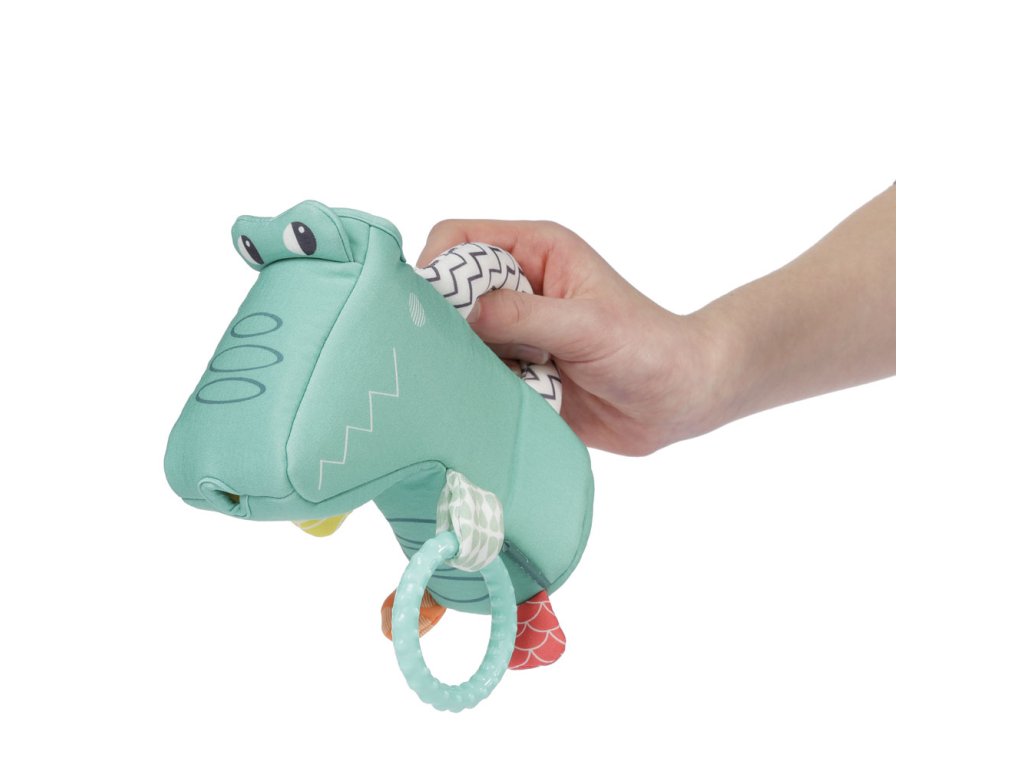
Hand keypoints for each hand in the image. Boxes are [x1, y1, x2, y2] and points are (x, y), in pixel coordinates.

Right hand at [418, 221, 720, 454]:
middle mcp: (519, 287)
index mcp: (536, 252)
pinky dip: (473, 389)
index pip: (460, 240)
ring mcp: (516, 332)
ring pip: (457, 337)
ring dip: (457, 359)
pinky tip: (481, 403)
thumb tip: (456, 310)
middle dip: (438, 319)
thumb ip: (521, 316)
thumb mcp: (585, 326)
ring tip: (462, 383)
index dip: (435, 267)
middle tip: (430, 354)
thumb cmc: (648, 348)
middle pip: (450, 291)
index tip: (423, 308)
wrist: (681, 401)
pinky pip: (476, 375)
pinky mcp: (517, 372)